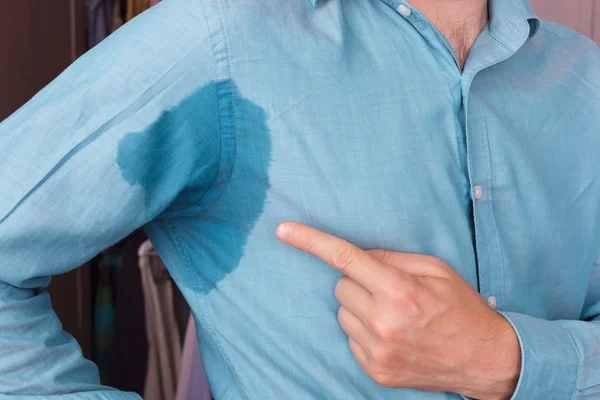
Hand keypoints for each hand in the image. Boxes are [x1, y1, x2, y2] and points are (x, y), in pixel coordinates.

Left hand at [276, 222, 520, 399]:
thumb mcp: (436, 269)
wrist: (484, 359)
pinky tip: (392, 333)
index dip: (311, 241)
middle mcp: (383, 322)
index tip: (284, 230)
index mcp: (399, 291)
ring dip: (359, 306)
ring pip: (341, 312)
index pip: (345, 258)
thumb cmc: (461, 308)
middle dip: (358, 281)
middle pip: (340, 286)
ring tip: (393, 314)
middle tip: (388, 289)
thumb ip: (393, 258)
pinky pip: (349, 337)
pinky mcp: (375, 370)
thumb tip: (358, 256)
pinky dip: (363, 330)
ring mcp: (377, 351)